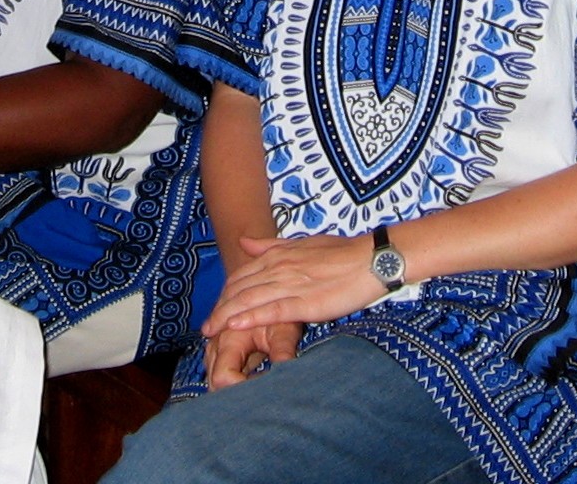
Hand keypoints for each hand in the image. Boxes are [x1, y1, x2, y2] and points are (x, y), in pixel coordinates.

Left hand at [201, 233, 381, 337]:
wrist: (371, 258)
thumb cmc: (342, 252)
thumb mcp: (302, 244)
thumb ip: (270, 246)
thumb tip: (244, 242)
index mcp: (278, 256)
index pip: (241, 276)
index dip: (225, 293)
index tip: (214, 309)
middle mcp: (279, 268)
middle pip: (239, 290)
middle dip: (220, 309)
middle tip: (205, 327)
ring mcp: (291, 284)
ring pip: (250, 300)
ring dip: (227, 316)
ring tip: (211, 332)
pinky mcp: (306, 302)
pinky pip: (272, 310)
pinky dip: (251, 318)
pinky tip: (236, 327)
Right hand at [203, 321, 301, 389]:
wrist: (267, 293)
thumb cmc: (278, 313)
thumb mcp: (284, 332)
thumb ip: (282, 352)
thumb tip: (285, 375)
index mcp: (229, 340)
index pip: (222, 378)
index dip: (241, 389)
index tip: (263, 390)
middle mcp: (215, 344)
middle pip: (213, 382)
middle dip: (236, 392)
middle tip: (262, 391)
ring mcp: (213, 346)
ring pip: (213, 378)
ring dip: (233, 385)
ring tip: (257, 383)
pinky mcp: (215, 348)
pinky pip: (216, 370)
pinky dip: (231, 378)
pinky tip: (249, 378)